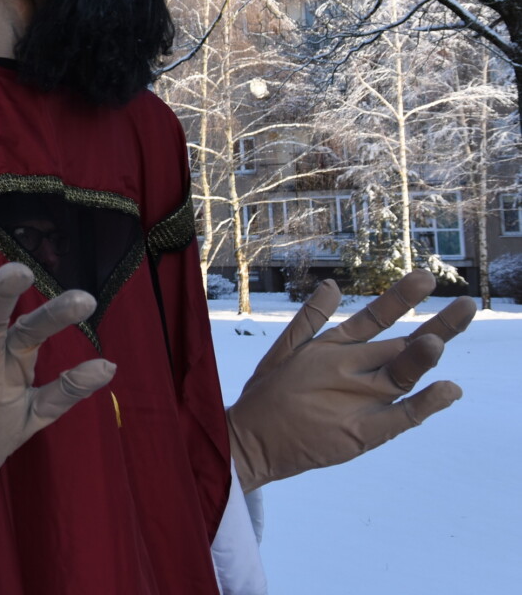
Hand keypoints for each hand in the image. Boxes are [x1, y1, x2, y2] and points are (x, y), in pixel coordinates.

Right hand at [226, 270, 473, 491]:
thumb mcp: (283, 350)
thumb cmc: (267, 395)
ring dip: (426, 356)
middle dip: (440, 326)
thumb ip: (310, 318)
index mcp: (330, 348)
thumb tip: (331, 284)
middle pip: (402, 345)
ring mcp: (356, 400)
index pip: (374, 316)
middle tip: (469, 306)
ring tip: (443, 340)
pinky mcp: (362, 432)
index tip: (427, 278)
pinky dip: (428, 403)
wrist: (252, 442)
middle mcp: (347, 369)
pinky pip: (403, 416)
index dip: (401, 297)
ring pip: (404, 375)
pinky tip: (450, 390)